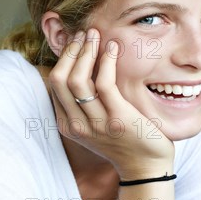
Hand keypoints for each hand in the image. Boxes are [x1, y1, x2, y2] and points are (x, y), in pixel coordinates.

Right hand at [48, 28, 174, 179]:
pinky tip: (113, 47)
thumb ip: (83, 101)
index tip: (76, 41)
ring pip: (78, 80)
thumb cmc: (123, 140)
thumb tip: (80, 64)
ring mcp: (96, 124)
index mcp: (68, 124)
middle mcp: (77, 125)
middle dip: (71, 51)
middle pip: (60, 79)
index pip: (54, 83)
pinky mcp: (118, 119)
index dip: (64, 57)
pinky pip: (104, 83)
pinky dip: (106, 60)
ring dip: (86, 51)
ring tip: (96, 35)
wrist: (146, 166)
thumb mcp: (94, 123)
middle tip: (84, 33)